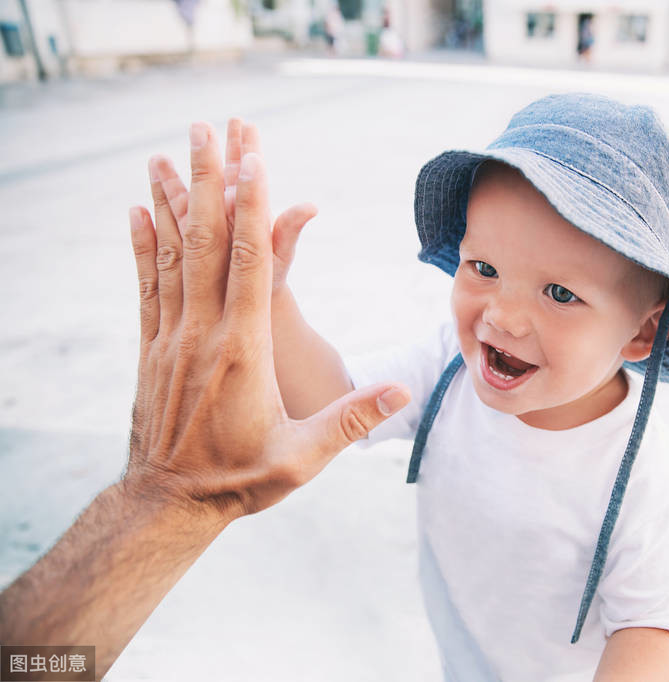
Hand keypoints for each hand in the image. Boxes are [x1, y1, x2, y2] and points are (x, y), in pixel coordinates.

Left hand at [128, 121, 409, 519]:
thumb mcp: (304, 457)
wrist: (168, 505)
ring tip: (166, 150)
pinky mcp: (152, 348)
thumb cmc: (240, 481)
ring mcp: (171, 337)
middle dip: (211, 179)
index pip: (249, 263)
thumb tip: (403, 388)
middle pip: (208, 242)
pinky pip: (149, 282)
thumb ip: (352, 420)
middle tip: (209, 127)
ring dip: (173, 198)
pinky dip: (145, 242)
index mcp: (241, 351)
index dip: (252, 206)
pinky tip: (140, 210)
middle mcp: (201, 333)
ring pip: (173, 254)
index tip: (253, 157)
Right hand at [151, 118, 315, 299]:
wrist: (251, 315)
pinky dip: (160, 205)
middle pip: (218, 178)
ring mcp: (205, 231)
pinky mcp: (186, 249)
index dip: (245, 148)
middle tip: (199, 124)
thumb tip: (311, 207)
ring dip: (174, 177)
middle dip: (211, 152)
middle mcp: (226, 217)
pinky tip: (144, 193)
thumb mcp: (278, 257)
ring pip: (189, 198)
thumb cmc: (269, 284)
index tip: (245, 123)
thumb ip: (288, 231)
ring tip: (157, 157)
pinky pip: (171, 223)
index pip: (247, 174)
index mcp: (249, 212)